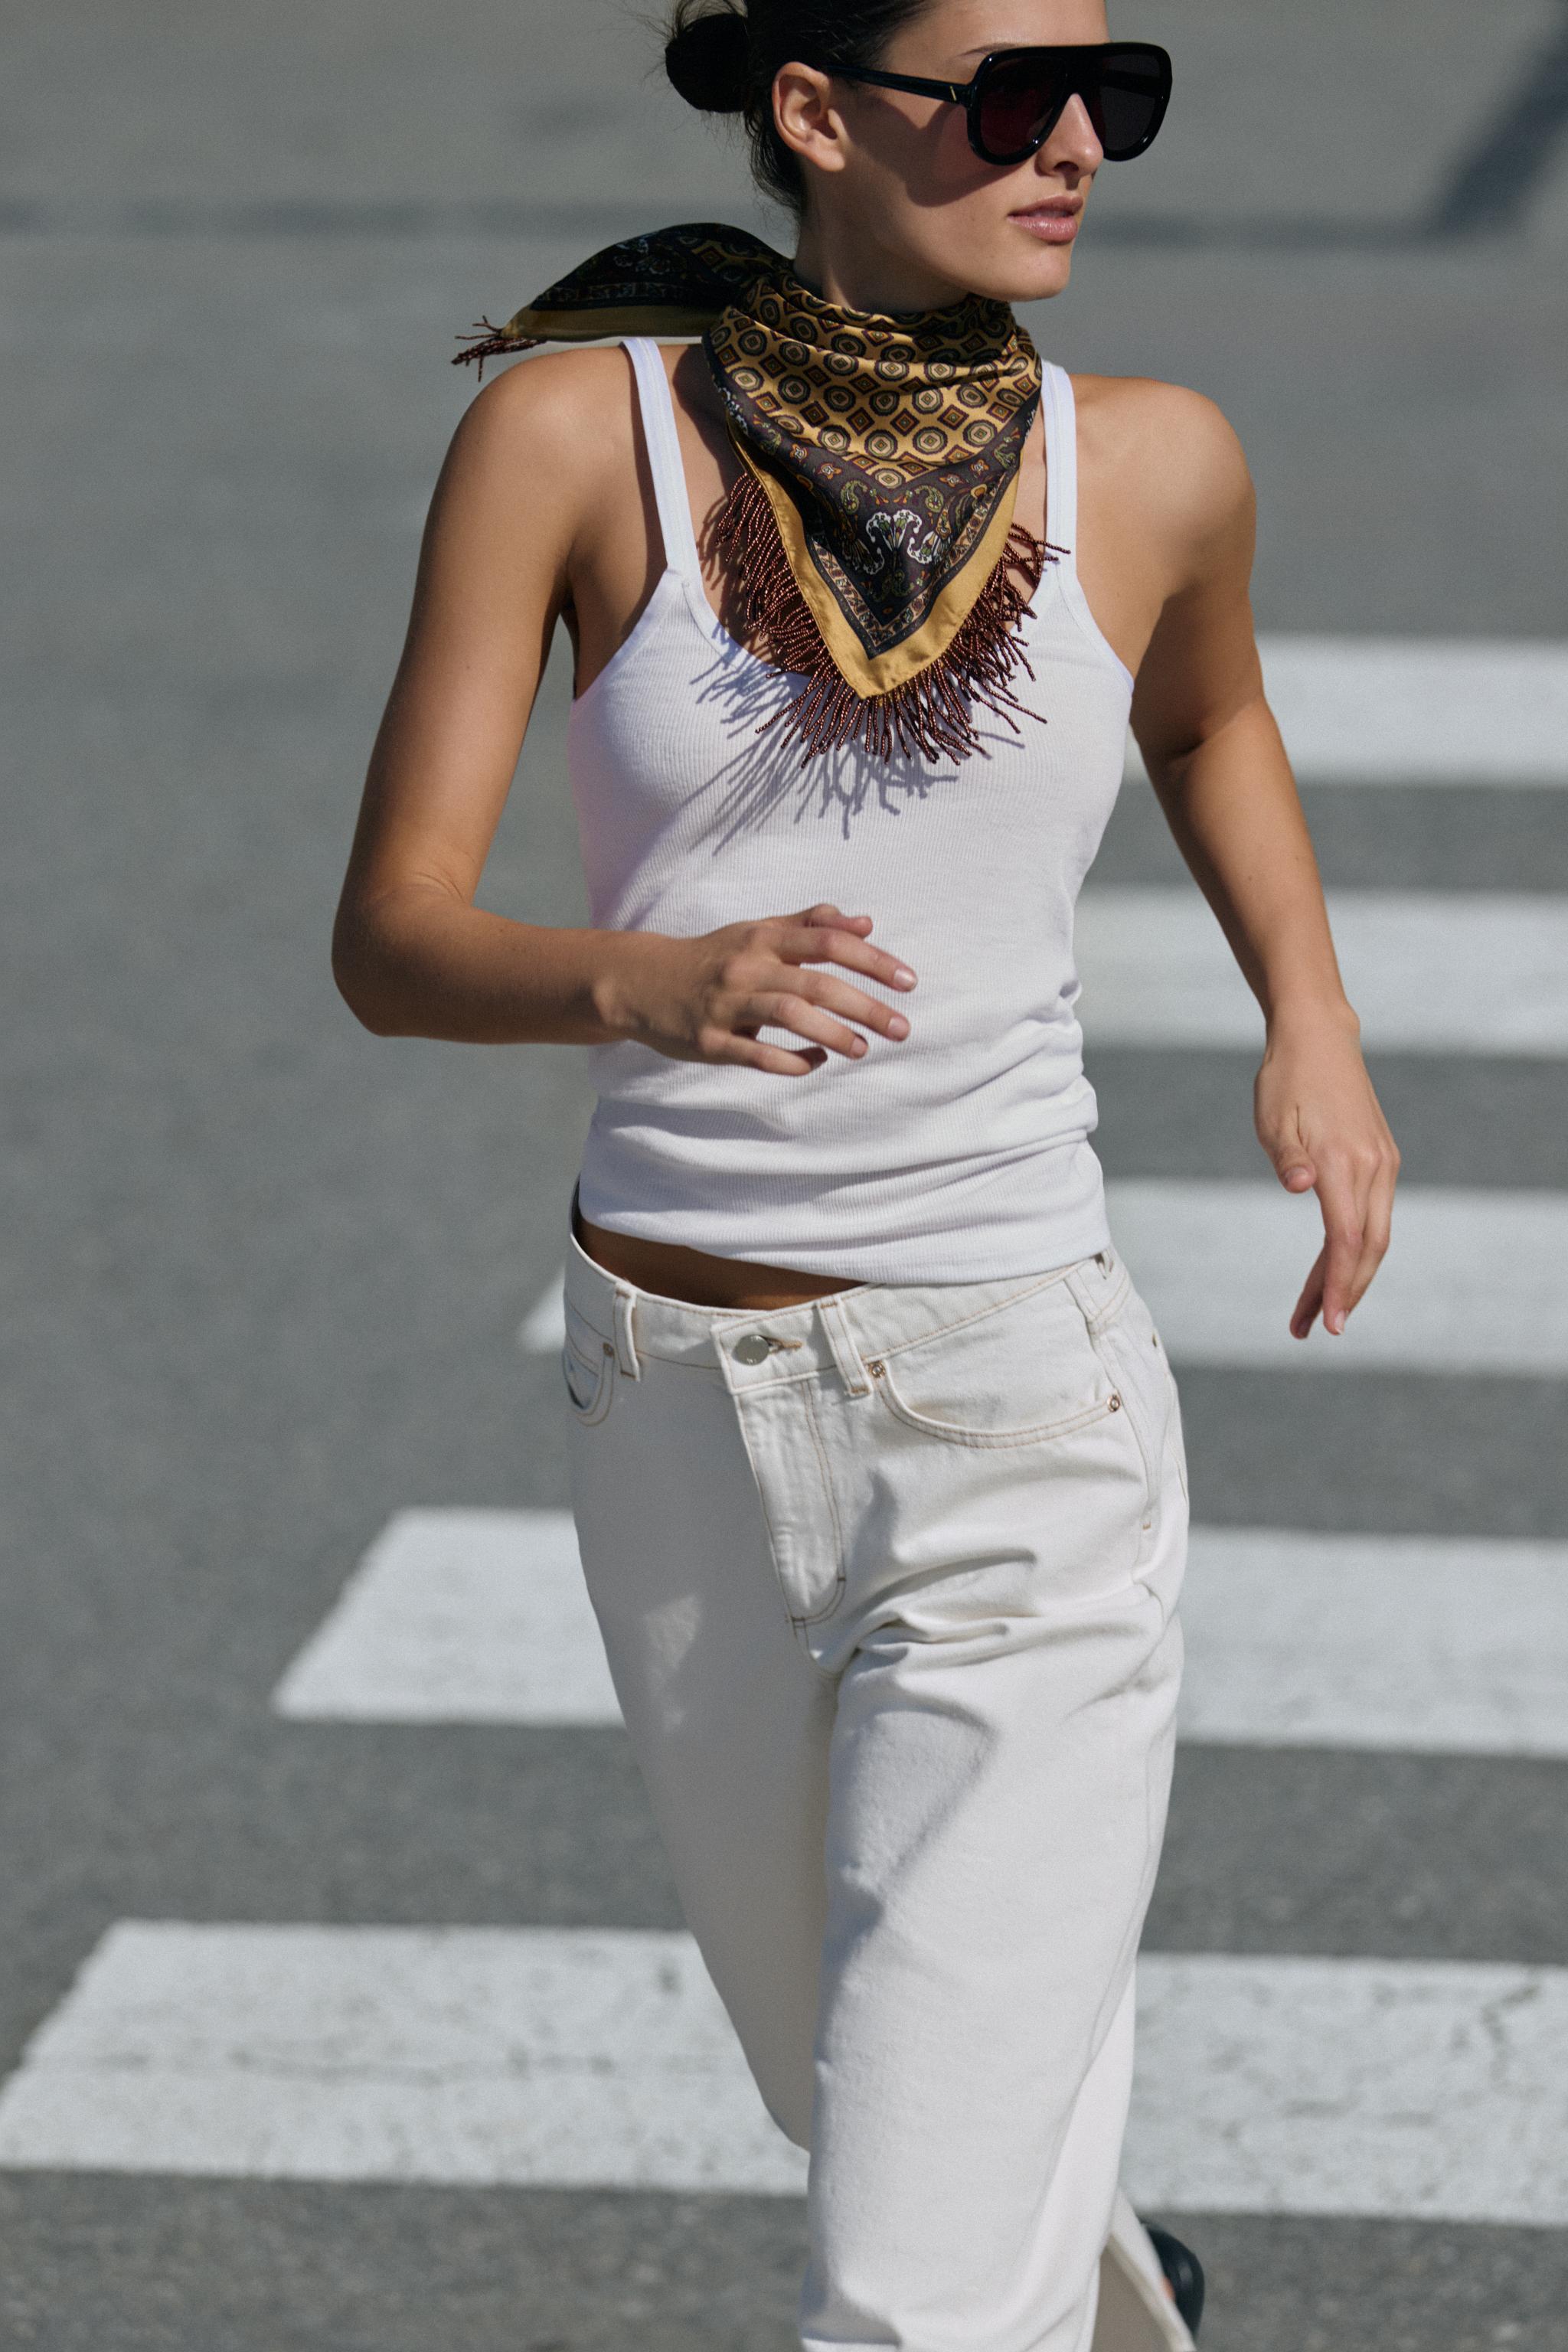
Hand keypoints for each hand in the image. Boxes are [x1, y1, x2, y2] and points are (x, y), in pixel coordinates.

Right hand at [602, 902, 917, 1075]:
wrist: (642, 982)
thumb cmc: (713, 956)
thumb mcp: (757, 931)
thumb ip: (810, 924)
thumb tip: (866, 923)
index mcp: (763, 937)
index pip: (828, 941)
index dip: (872, 960)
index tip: (908, 980)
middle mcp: (747, 967)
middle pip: (816, 982)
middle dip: (865, 1006)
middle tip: (901, 1027)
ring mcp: (726, 1005)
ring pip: (789, 1016)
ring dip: (833, 1034)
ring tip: (863, 1049)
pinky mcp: (709, 1041)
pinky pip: (756, 1054)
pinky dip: (792, 1061)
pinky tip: (817, 1063)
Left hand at [1254, 1004, 1399, 1338]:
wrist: (1320, 1037)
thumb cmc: (1286, 1078)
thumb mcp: (1272, 1116)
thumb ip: (1287, 1157)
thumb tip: (1300, 1187)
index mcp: (1343, 1161)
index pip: (1346, 1238)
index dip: (1339, 1283)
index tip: (1328, 1321)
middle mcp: (1373, 1167)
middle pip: (1368, 1248)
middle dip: (1345, 1293)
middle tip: (1315, 1329)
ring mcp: (1382, 1164)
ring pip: (1374, 1236)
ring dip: (1349, 1276)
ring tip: (1315, 1310)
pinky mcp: (1381, 1160)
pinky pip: (1372, 1216)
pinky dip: (1355, 1248)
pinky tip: (1332, 1268)